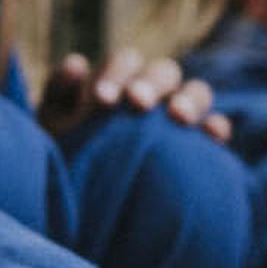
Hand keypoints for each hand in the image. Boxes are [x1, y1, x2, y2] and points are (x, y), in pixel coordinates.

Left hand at [38, 47, 231, 141]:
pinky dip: (216, 126)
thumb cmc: (64, 156)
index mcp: (119, 79)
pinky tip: (210, 135)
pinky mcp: (197, 144)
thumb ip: (58, 90)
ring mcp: (177, 117)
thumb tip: (79, 64)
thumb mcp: (50, 125)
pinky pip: (216, 128)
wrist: (80, 205)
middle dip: (151, 84)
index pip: (127, 62)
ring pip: (196, 91)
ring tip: (177, 117)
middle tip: (137, 103)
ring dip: (189, 98)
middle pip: (164, 71)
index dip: (117, 73)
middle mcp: (153, 92)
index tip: (103, 100)